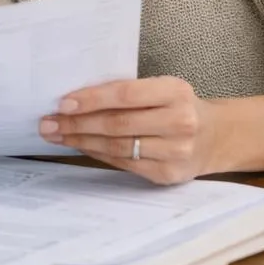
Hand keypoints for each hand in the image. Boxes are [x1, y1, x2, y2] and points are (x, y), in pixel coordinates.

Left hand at [39, 76, 218, 184]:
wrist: (215, 137)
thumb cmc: (177, 107)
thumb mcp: (162, 90)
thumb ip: (128, 92)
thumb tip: (75, 99)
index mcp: (175, 92)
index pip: (125, 94)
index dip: (92, 99)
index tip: (62, 102)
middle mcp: (179, 122)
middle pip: (117, 124)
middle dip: (77, 123)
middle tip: (48, 122)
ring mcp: (175, 152)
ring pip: (117, 147)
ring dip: (81, 141)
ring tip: (57, 135)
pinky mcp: (167, 174)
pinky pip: (124, 164)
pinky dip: (97, 154)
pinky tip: (80, 146)